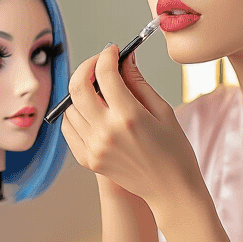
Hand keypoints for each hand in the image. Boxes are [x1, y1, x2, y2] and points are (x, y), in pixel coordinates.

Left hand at [60, 44, 201, 214]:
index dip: (107, 56)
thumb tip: (124, 59)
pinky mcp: (88, 160)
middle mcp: (106, 132)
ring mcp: (94, 148)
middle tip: (98, 63)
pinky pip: (68, 128)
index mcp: (129, 117)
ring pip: (69, 107)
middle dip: (86, 67)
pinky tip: (90, 111)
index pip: (104, 73)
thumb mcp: (163, 111)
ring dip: (80, 92)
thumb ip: (138, 83)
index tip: (112, 51)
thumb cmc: (173, 150)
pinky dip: (74, 114)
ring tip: (98, 89)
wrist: (171, 190)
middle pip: (77, 87)